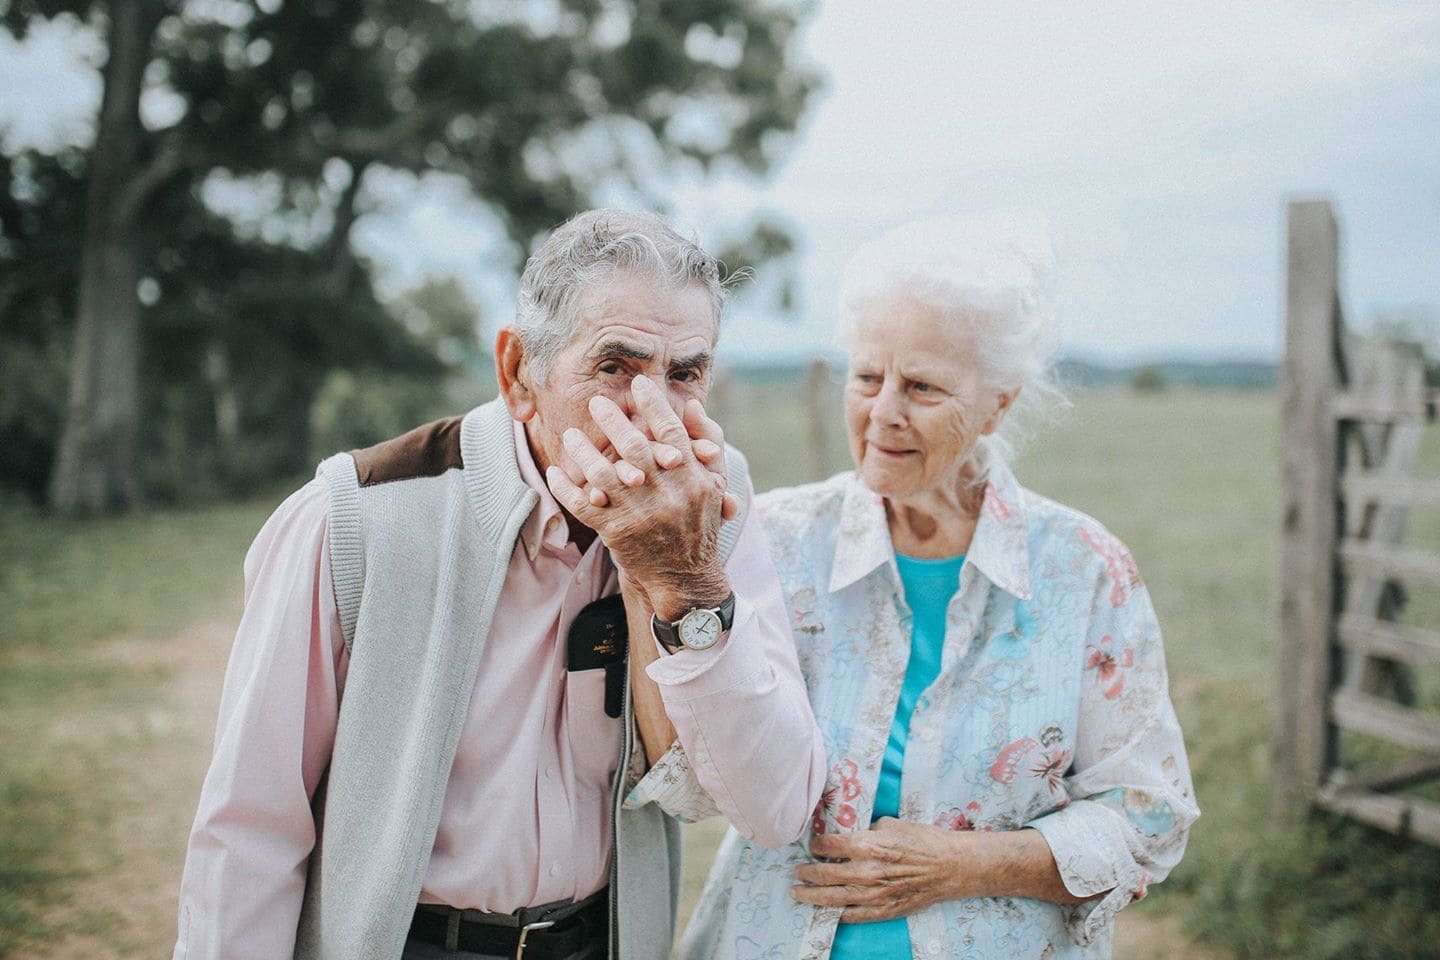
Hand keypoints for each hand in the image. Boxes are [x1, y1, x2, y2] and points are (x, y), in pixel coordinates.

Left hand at [560, 391, 738, 521]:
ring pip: (603, 474)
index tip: (638, 383)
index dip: (653, 405)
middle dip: (613, 421)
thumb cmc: (698, 521)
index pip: (670, 431)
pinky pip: (583, 504)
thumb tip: (691, 405)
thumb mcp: (713, 481)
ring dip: (583, 452)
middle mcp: (666, 492)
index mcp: (691, 476)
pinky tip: (555, 471)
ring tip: (570, 434)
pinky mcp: (616, 532)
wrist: (685, 575)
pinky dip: (566, 487)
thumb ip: (708, 440)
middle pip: (634, 447)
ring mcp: (639, 513)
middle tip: (597, 402)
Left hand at [791, 818, 962, 922]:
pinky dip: (836, 912)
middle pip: (823, 873)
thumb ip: (867, 831)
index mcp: (866, 845)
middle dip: (806, 872)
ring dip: (811, 895)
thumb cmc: (922, 840)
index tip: (813, 845)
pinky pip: (852, 915)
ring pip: (832, 898)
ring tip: (797, 892)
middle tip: (797, 871)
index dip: (816, 845)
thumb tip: (851, 834)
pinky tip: (826, 909)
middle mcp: (865, 871)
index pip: (828, 845)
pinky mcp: (882, 910)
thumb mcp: (891, 824)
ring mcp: (872, 894)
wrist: (949, 866)